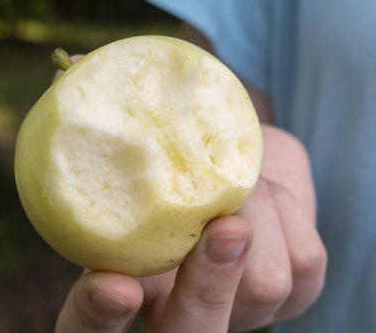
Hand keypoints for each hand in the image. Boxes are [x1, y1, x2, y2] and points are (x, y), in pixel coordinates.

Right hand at [55, 124, 326, 331]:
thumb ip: (112, 116)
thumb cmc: (181, 151)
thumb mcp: (148, 136)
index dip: (96, 318)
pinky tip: (271, 195)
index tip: (113, 283)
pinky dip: (290, 211)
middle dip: (208, 285)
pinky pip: (304, 263)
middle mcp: (182, 313)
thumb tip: (71, 67)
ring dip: (258, 213)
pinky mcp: (296, 294)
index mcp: (126, 290)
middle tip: (225, 226)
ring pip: (264, 286)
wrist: (243, 161)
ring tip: (245, 178)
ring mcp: (244, 312)